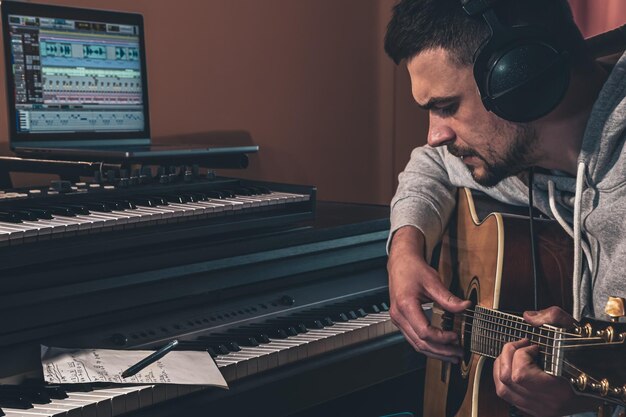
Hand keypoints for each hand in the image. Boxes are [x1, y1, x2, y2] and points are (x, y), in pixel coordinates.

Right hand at [387, 227, 470, 361]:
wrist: (400, 262)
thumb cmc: (413, 269)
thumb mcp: (433, 281)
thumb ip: (448, 298)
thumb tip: (465, 307)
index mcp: (405, 305)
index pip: (424, 332)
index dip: (441, 338)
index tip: (456, 336)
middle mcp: (398, 315)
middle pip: (420, 343)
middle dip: (440, 352)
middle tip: (457, 354)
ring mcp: (397, 319)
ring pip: (415, 344)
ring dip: (434, 352)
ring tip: (451, 355)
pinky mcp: (400, 320)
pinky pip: (413, 338)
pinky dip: (427, 345)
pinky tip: (439, 347)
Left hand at [493, 306, 598, 416]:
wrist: (604, 378)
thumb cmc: (590, 357)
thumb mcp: (574, 331)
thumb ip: (552, 317)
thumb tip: (529, 317)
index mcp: (559, 389)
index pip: (521, 374)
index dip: (520, 353)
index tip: (532, 344)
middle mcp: (547, 403)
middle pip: (507, 381)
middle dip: (507, 356)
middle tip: (519, 345)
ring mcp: (540, 408)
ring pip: (503, 390)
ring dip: (501, 367)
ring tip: (513, 354)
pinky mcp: (535, 410)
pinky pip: (509, 396)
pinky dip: (504, 379)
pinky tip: (513, 366)